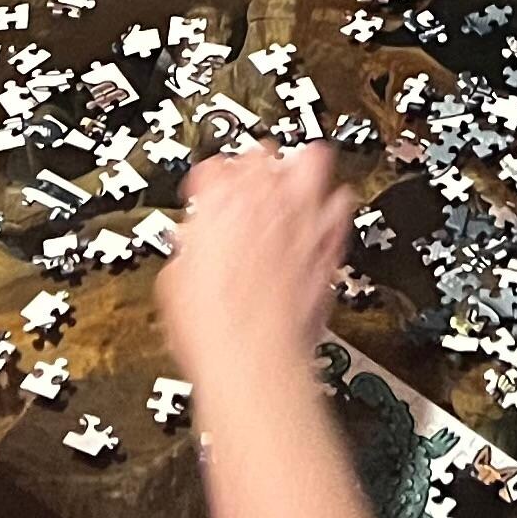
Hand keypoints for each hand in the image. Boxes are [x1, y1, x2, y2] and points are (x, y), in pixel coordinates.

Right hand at [160, 141, 353, 384]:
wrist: (255, 362)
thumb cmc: (212, 331)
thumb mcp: (174, 284)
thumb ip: (189, 251)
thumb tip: (192, 248)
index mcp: (218, 205)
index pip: (214, 166)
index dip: (211, 178)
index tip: (210, 192)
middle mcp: (263, 204)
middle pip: (265, 154)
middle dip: (258, 164)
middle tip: (252, 179)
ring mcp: (300, 223)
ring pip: (311, 164)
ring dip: (301, 169)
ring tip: (295, 176)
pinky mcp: (329, 248)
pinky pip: (342, 210)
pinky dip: (335, 208)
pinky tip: (330, 212)